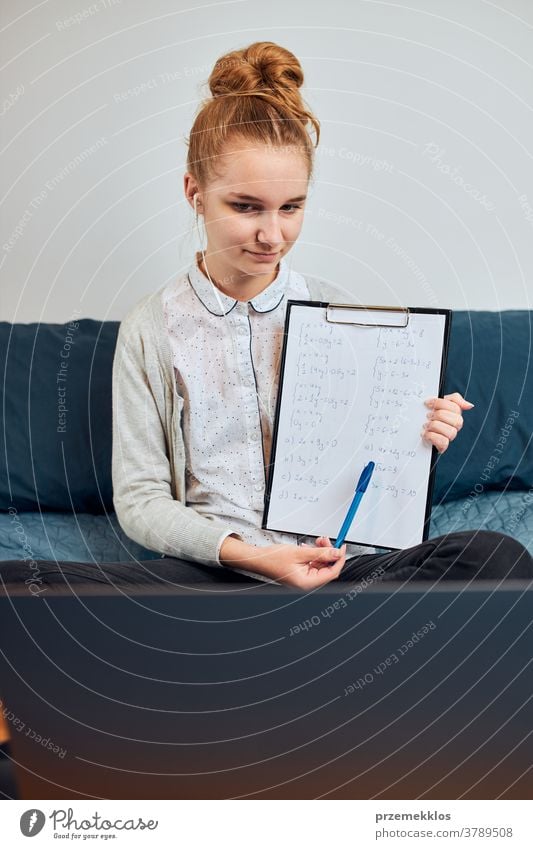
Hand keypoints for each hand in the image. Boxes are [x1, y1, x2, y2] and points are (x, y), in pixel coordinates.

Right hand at [220, 533, 345, 588]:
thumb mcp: (300, 552)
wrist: (258, 559)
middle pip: (327, 568)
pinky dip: (314, 554)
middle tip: (326, 540)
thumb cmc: (272, 559)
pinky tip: (309, 546)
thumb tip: (336, 553)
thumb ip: (320, 553)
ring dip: (321, 552)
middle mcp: (307, 583)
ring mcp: (304, 578)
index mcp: (307, 582)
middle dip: (328, 553)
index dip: (339, 559)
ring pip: (320, 565)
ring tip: (317, 541)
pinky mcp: (301, 573)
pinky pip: (313, 564)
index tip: (341, 548)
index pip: (332, 573)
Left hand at [421, 391, 473, 454]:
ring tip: (426, 425)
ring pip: (451, 432)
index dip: (441, 403)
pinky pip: (444, 442)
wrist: (414, 428)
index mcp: (455, 413)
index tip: (428, 403)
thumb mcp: (439, 402)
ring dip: (435, 426)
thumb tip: (470, 405)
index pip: (456, 407)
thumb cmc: (429, 415)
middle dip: (439, 415)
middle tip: (428, 415)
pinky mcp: (443, 446)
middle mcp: (455, 425)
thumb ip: (455, 399)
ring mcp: (450, 436)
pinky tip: (426, 433)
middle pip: (457, 420)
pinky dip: (432, 437)